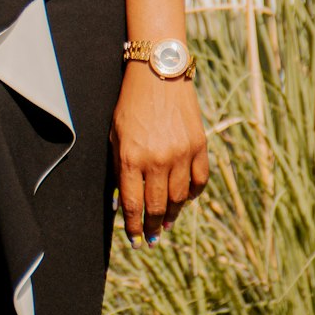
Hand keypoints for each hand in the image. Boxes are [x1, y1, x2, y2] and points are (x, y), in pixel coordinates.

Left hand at [109, 61, 208, 247]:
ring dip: (171, 215)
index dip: (133, 227)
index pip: (133, 205)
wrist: (159, 73)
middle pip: (156, 207)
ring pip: (179, 199)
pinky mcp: (199, 147)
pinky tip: (184, 199)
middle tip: (151, 238)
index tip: (134, 240)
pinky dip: (192, 194)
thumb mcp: (115, 135)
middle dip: (152, 227)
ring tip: (165, 223)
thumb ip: (119, 169)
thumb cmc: (130, 104)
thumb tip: (123, 203)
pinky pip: (199, 182)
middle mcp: (157, 160)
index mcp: (131, 157)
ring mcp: (181, 154)